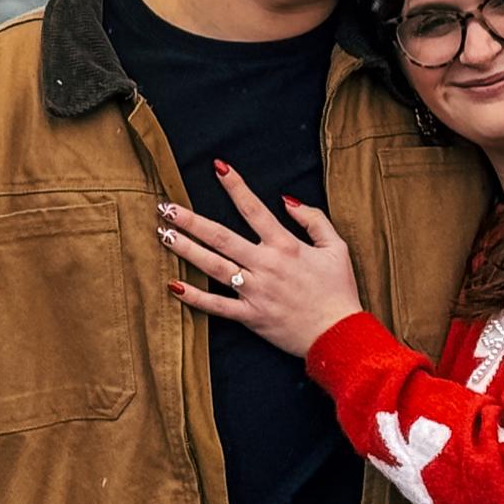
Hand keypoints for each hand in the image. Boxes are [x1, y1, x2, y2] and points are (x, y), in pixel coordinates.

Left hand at [159, 160, 361, 357]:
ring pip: (213, 266)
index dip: (236, 186)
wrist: (340, 335)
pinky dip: (195, 297)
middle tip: (166, 207)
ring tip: (163, 235)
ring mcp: (255, 292)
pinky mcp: (251, 316)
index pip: (254, 209)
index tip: (217, 167)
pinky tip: (174, 286)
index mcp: (286, 246)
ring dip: (186, 250)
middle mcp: (266, 265)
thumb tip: (287, 200)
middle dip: (191, 220)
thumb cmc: (339, 290)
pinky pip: (218, 306)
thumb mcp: (336, 247)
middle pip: (221, 237)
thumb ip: (313, 220)